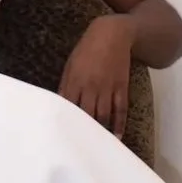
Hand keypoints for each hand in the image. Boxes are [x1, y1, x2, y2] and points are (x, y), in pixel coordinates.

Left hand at [58, 15, 133, 137]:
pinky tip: (117, 136)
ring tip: (97, 147)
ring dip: (100, 131)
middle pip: (86, 115)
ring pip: (103, 115)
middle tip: (80, 148)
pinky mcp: (121, 87)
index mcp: (75, 81)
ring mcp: (107, 88)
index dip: (65, 122)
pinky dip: (119, 124)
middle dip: (83, 131)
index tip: (62, 137)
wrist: (111, 34)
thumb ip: (65, 85)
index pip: (68, 107)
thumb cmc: (86, 49)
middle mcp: (91, 87)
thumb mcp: (70, 65)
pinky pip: (121, 109)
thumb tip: (60, 105)